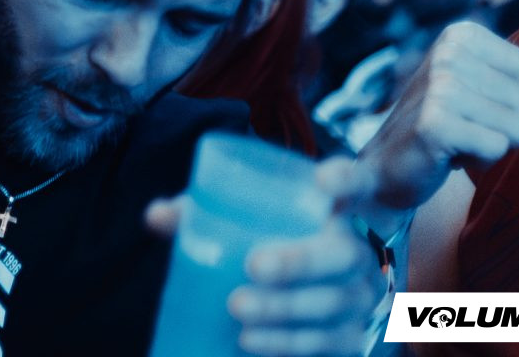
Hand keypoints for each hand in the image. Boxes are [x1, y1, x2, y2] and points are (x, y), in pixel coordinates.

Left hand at [147, 157, 380, 355]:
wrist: (309, 288)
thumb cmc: (270, 239)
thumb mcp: (243, 218)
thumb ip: (204, 210)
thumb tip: (155, 217)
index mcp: (337, 208)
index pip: (360, 184)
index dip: (349, 179)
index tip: (323, 180)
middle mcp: (359, 250)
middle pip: (342, 255)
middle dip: (299, 262)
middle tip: (253, 266)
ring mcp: (362, 297)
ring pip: (334, 305)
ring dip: (287, 312)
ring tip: (239, 311)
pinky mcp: (352, 337)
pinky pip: (328, 345)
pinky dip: (289, 345)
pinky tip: (251, 342)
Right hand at [357, 20, 518, 212]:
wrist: (392, 161)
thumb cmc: (453, 124)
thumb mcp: (499, 98)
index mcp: (462, 35)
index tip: (479, 103)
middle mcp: (449, 53)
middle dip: (507, 126)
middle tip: (465, 125)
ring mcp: (440, 87)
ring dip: (495, 145)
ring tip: (458, 138)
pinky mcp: (435, 124)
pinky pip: (498, 149)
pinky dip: (480, 159)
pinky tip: (449, 153)